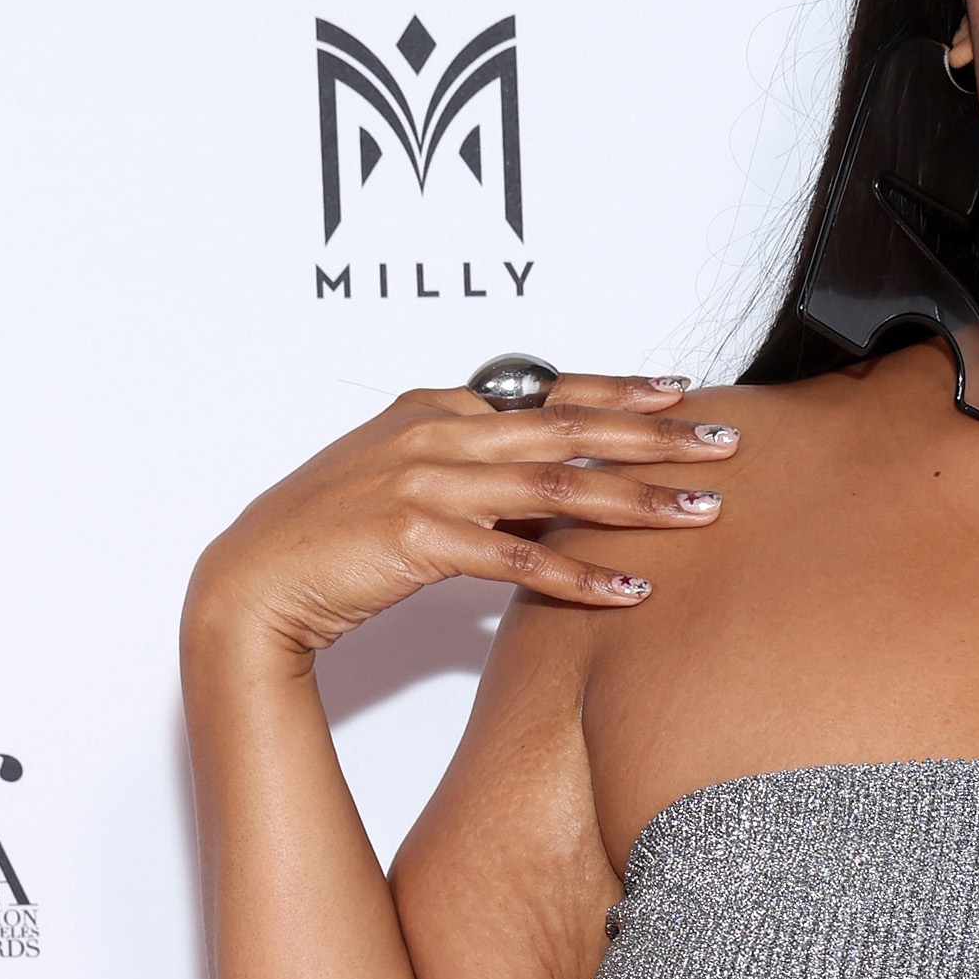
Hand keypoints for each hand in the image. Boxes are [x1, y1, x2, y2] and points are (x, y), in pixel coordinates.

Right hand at [184, 373, 736, 660]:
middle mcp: (436, 433)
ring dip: (638, 501)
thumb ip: (476, 472)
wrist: (254, 582)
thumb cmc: (329, 536)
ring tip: (703, 514)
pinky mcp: (416, 538)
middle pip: (569, 428)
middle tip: (724, 444)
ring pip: (556, 484)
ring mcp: (425, 481)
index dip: (620, 389)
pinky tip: (630, 590)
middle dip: (656, 435)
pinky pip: (517, 557)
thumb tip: (550, 488)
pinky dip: (579, 574)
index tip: (683, 390)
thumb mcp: (406, 481)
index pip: (548, 392)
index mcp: (436, 409)